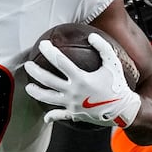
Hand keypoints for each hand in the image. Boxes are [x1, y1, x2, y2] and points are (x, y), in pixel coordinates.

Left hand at [22, 33, 142, 127]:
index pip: (59, 61)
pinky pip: (58, 115)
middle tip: (28, 65)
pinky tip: (45, 116)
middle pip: (47, 80)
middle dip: (35, 71)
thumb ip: (103, 47)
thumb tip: (91, 35)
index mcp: (80, 78)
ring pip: (47, 98)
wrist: (123, 110)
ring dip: (35, 92)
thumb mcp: (113, 64)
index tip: (42, 44)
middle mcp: (73, 91)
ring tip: (28, 88)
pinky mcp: (73, 114)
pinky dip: (50, 116)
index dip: (49, 51)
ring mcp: (71, 104)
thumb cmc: (118, 85)